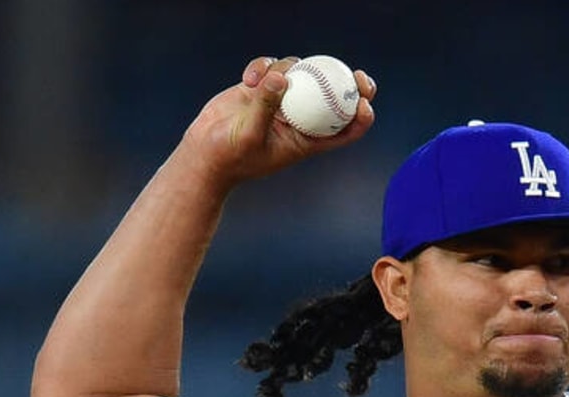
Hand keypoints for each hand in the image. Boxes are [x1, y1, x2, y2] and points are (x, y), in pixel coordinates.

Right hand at [179, 56, 377, 188]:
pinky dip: (262, 67)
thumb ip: (265, 106)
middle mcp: (299, 117)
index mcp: (307, 139)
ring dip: (288, 69)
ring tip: (259, 82)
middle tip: (356, 74)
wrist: (204, 152)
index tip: (365, 102)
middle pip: (332, 95)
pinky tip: (248, 77)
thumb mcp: (250, 135)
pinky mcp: (262, 87)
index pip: (344, 129)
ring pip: (301, 73)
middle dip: (348, 82)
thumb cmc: (230, 156)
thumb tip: (282, 77)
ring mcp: (281, 100)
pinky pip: (271, 67)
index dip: (361, 116)